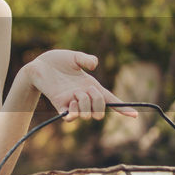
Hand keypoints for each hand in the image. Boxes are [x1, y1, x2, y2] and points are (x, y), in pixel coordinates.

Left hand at [22, 50, 137, 120]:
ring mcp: (72, 102)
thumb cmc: (57, 61)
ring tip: (75, 92)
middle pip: (100, 110)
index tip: (135, 116)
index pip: (110, 100)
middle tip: (88, 89)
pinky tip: (71, 101)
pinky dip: (73, 112)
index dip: (123, 108)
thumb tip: (95, 64)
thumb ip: (86, 59)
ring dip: (85, 104)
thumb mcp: (75, 57)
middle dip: (99, 102)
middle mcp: (84, 97)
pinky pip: (70, 117)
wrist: (39, 66)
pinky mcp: (60, 105)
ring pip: (87, 114)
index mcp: (91, 86)